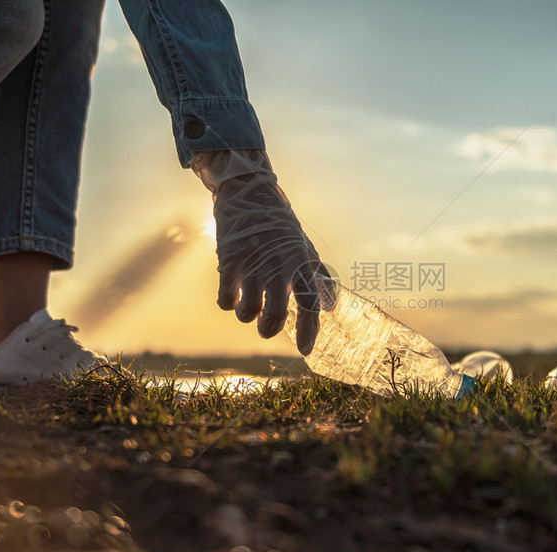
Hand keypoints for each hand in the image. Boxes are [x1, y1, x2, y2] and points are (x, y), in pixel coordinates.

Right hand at [193, 150, 326, 354]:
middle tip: (267, 327)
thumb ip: (318, 276)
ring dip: (248, 317)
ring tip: (249, 308)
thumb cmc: (281, 226)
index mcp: (300, 264)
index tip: (305, 351)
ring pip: (248, 312)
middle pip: (274, 314)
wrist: (249, 194)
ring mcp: (252, 264)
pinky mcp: (229, 262)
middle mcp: (278, 266)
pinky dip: (228, 304)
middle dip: (269, 329)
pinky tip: (232, 296)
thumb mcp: (305, 247)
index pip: (310, 303)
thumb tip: (331, 304)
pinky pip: (226, 300)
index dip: (308, 330)